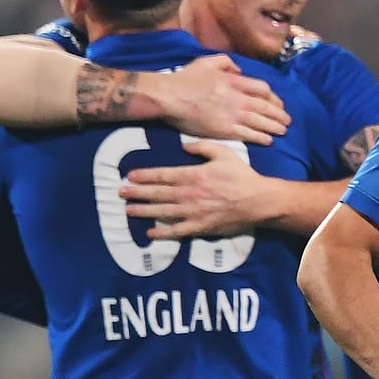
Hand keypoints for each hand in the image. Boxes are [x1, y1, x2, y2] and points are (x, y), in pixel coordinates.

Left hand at [121, 139, 268, 238]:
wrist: (258, 201)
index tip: (130, 176)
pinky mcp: (201, 227)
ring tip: (128, 210)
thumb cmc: (242, 176)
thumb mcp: (224, 153)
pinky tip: (150, 232)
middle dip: (137, 193)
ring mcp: (194, 212)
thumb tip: (184, 146)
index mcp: (194, 175)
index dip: (144, 176)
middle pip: (158, 194)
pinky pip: (178, 231)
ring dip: (144, 211)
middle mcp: (189, 194)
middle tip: (120, 193)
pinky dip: (163, 232)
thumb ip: (203, 147)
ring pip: (163, 212)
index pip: (163, 175)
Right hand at [155, 55, 289, 143]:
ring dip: (274, 127)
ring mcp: (232, 115)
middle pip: (266, 107)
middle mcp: (238, 98)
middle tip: (287, 120)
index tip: (278, 103)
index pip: (263, 89)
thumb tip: (240, 70)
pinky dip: (261, 137)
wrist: (169, 97)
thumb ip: (227, 62)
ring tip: (283, 131)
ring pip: (261, 122)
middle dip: (280, 114)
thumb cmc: (186, 79)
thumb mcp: (207, 61)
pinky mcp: (225, 130)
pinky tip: (268, 140)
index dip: (273, 97)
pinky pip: (248, 135)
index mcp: (235, 81)